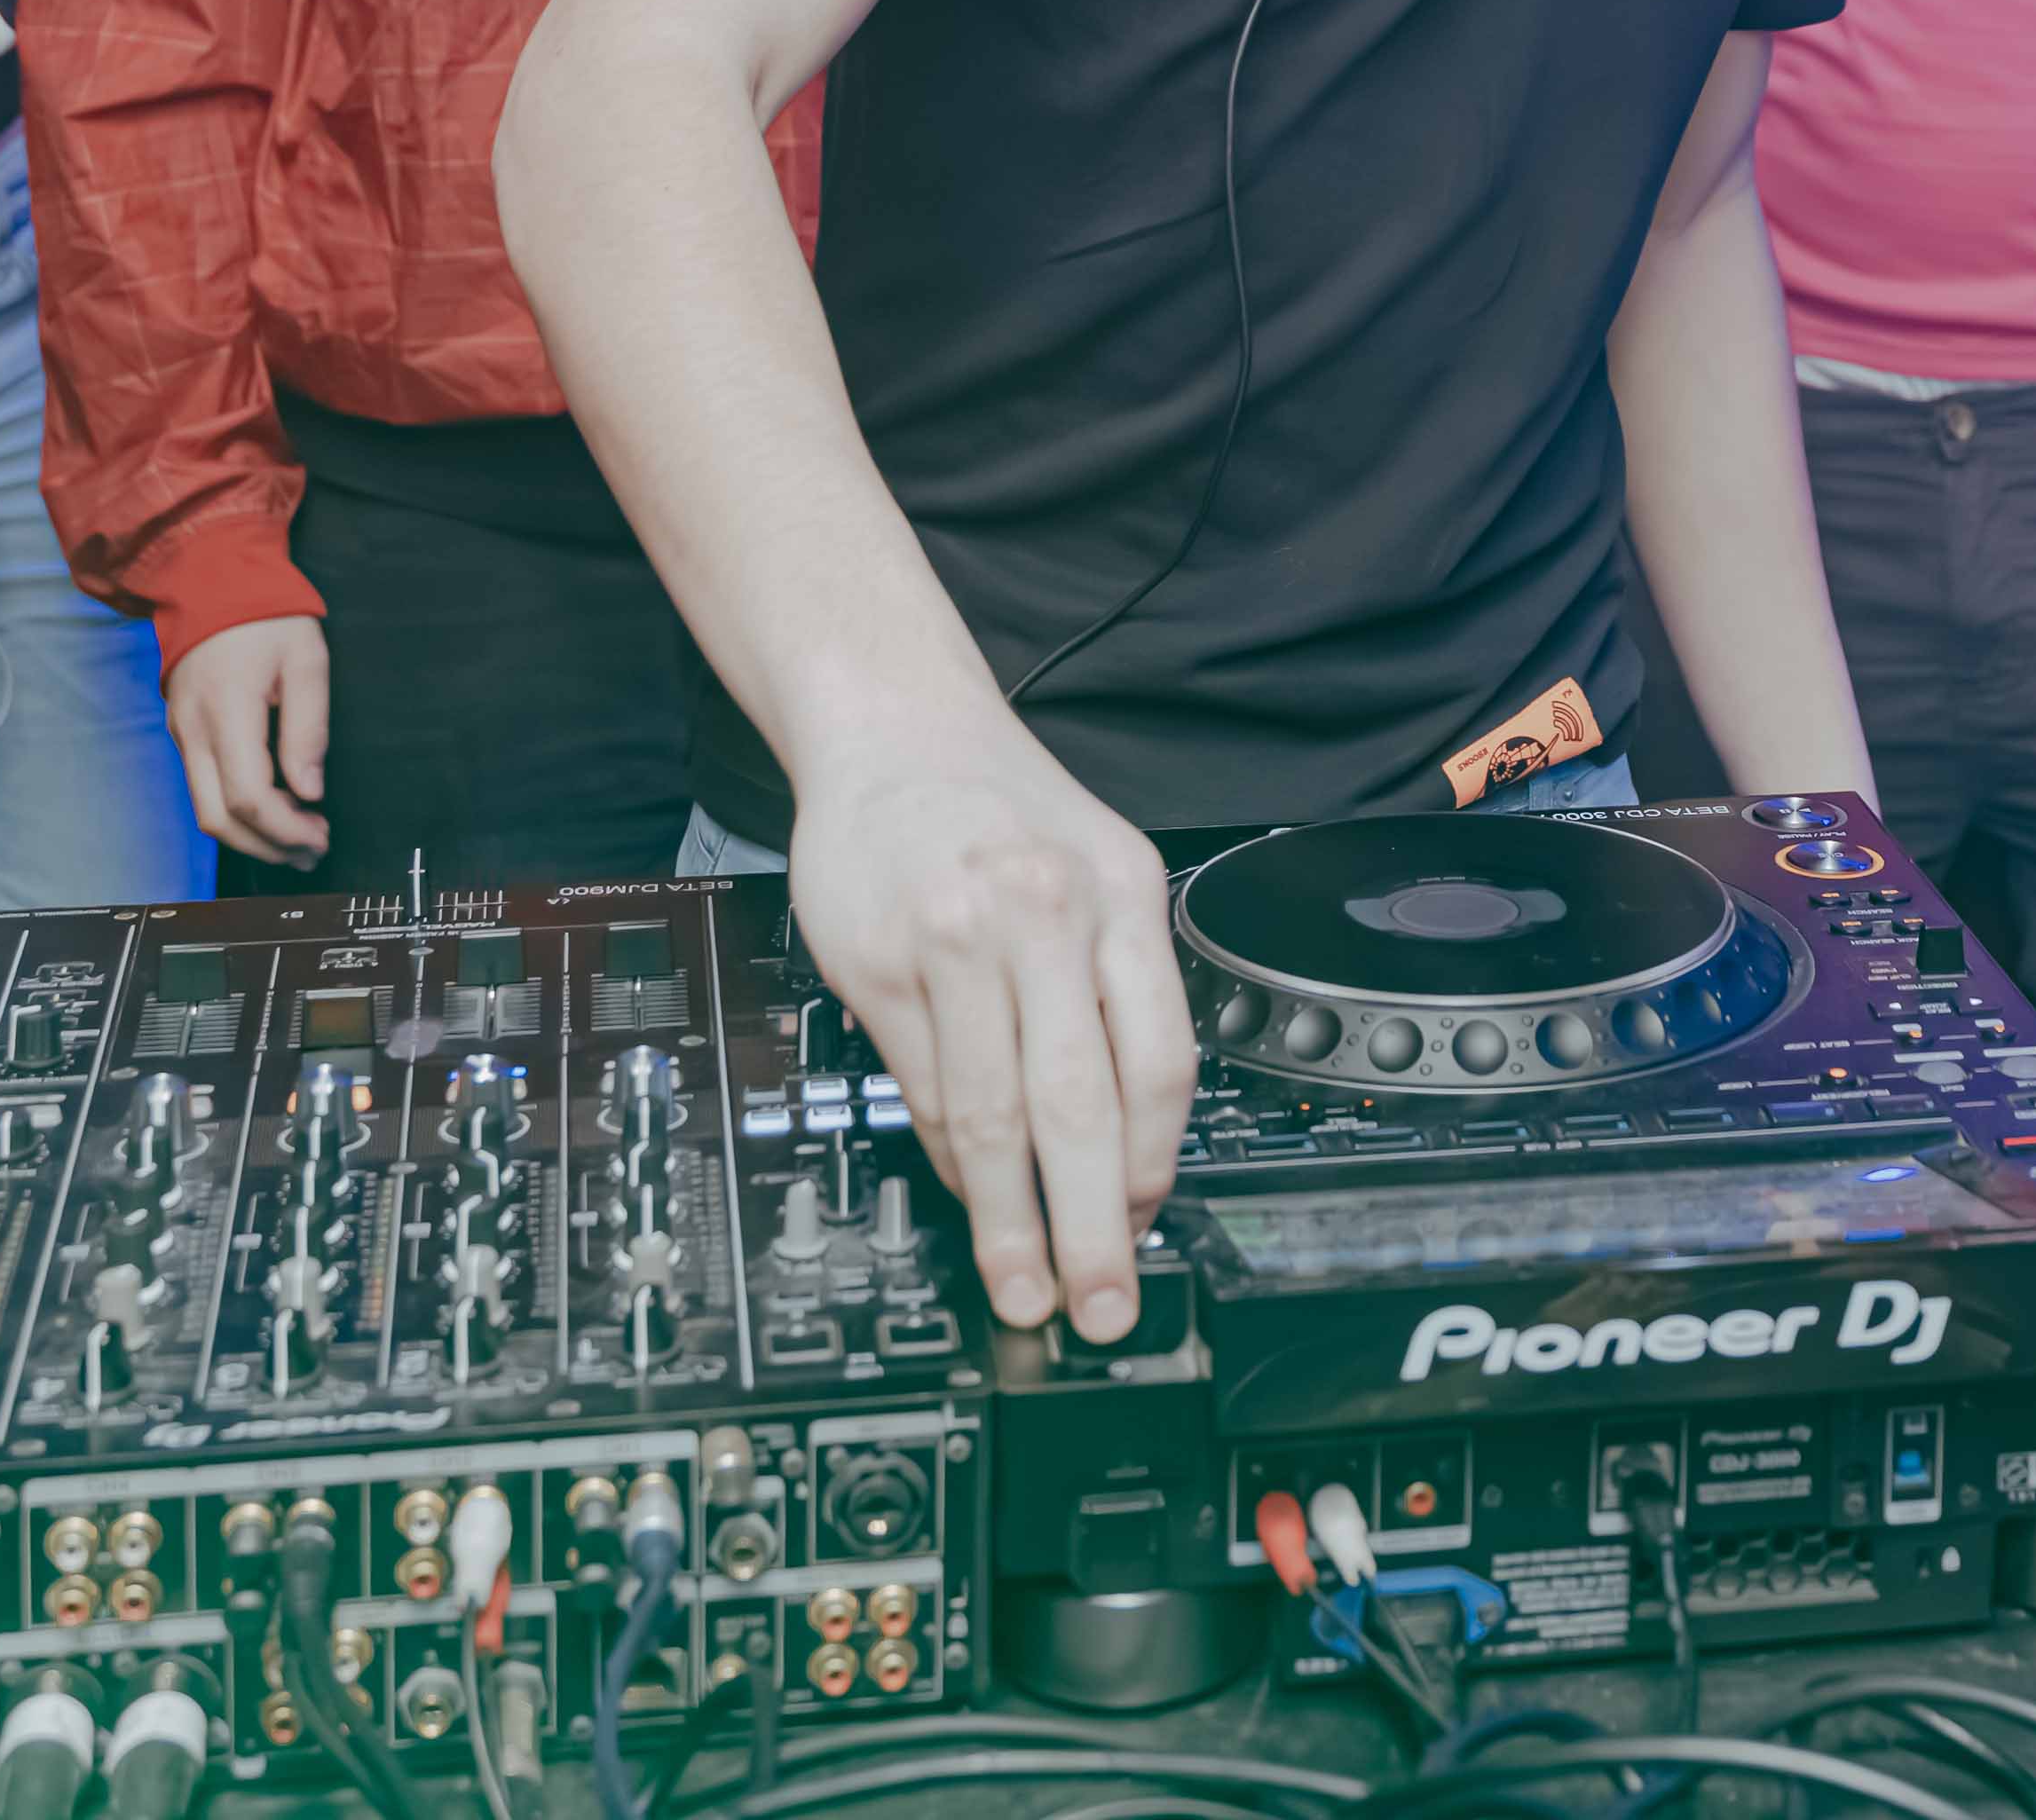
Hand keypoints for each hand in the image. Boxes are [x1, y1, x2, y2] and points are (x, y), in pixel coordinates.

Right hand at [167, 617, 333, 863]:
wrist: (208, 578)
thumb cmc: (265, 614)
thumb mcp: (306, 660)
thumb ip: (308, 727)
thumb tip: (309, 791)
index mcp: (227, 710)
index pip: (248, 797)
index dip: (285, 830)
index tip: (320, 836)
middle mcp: (194, 729)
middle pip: (219, 819)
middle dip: (268, 846)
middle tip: (312, 851)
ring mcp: (180, 732)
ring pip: (204, 811)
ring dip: (250, 836)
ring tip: (297, 839)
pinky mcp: (180, 731)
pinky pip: (201, 787)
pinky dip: (235, 811)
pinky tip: (272, 808)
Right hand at [788, 726, 1188, 1338]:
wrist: (895, 732)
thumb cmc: (1007, 811)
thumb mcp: (1104, 871)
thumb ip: (1124, 991)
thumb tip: (1129, 1146)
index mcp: (1120, 897)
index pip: (1157, 1060)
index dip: (1155, 1164)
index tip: (1149, 1228)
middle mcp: (1042, 919)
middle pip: (1078, 1106)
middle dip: (1093, 1226)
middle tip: (1100, 1302)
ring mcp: (953, 944)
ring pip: (992, 1116)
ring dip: (1009, 1220)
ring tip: (1024, 1284)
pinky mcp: (877, 967)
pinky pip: (928, 1090)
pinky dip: (954, 1158)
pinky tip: (971, 1194)